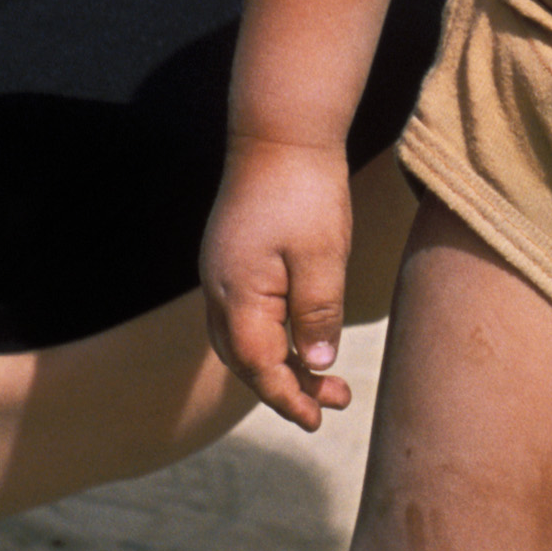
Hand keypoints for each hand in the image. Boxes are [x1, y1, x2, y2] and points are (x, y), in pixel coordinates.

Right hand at [202, 138, 359, 429]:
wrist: (280, 132)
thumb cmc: (305, 191)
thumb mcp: (322, 256)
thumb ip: (318, 313)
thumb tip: (318, 364)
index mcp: (236, 292)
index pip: (257, 365)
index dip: (288, 397)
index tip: (318, 418)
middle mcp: (218, 288)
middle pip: (245, 359)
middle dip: (286, 387)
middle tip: (333, 403)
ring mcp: (221, 272)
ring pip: (242, 339)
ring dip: (280, 364)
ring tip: (327, 379)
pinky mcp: (232, 258)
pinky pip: (244, 315)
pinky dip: (271, 337)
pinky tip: (300, 338)